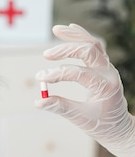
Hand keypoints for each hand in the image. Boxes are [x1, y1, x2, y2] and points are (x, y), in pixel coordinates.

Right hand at [35, 23, 134, 156]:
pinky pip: (95, 47)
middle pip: (88, 52)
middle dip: (66, 51)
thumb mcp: (80, 118)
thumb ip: (60, 107)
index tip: (41, 78)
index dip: (57, 74)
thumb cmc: (100, 125)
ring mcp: (108, 68)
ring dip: (75, 35)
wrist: (118, 127)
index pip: (79, 74)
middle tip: (46, 56)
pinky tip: (70, 28)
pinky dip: (82, 36)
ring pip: (93, 44)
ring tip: (56, 29)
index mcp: (106, 87)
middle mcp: (109, 73)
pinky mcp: (104, 66)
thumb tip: (38, 101)